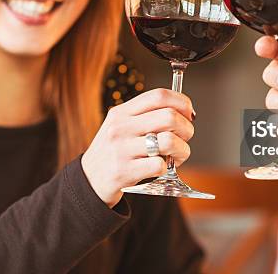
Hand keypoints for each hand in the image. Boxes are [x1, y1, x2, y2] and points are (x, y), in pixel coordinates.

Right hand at [81, 88, 194, 207]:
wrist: (88, 181)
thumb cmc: (113, 152)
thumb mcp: (120, 126)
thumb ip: (145, 116)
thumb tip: (184, 113)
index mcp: (121, 112)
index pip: (159, 96)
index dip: (181, 102)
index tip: (189, 113)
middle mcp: (120, 128)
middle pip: (168, 117)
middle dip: (186, 128)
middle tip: (185, 137)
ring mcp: (121, 149)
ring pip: (168, 141)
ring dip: (182, 150)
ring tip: (177, 155)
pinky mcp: (124, 171)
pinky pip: (159, 165)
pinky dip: (167, 168)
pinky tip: (161, 168)